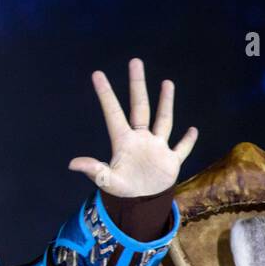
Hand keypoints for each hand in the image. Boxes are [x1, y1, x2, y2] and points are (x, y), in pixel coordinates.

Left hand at [68, 57, 196, 196]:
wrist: (140, 203)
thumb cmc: (121, 190)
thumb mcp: (106, 180)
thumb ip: (93, 169)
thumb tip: (71, 163)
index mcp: (123, 141)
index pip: (113, 112)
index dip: (106, 94)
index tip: (97, 74)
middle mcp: (140, 138)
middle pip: (140, 106)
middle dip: (137, 85)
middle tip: (135, 62)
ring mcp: (157, 147)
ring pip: (163, 120)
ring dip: (166, 102)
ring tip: (167, 82)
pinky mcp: (171, 160)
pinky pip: (181, 147)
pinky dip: (188, 140)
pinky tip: (193, 129)